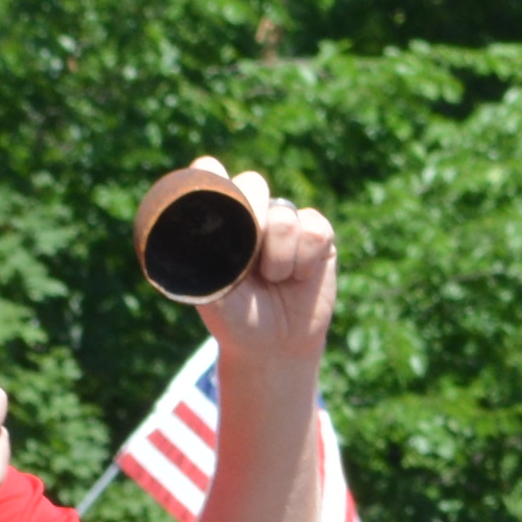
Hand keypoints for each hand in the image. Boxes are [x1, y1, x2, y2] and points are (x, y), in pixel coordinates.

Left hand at [179, 164, 336, 364]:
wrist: (273, 346)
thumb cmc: (234, 317)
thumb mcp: (210, 292)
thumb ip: (205, 258)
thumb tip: (203, 227)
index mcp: (218, 220)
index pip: (209, 175)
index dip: (210, 176)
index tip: (211, 193)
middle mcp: (251, 212)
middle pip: (252, 183)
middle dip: (250, 216)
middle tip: (247, 257)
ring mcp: (285, 221)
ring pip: (284, 216)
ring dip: (277, 258)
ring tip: (272, 280)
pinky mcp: (318, 235)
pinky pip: (315, 231)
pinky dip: (304, 261)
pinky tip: (298, 278)